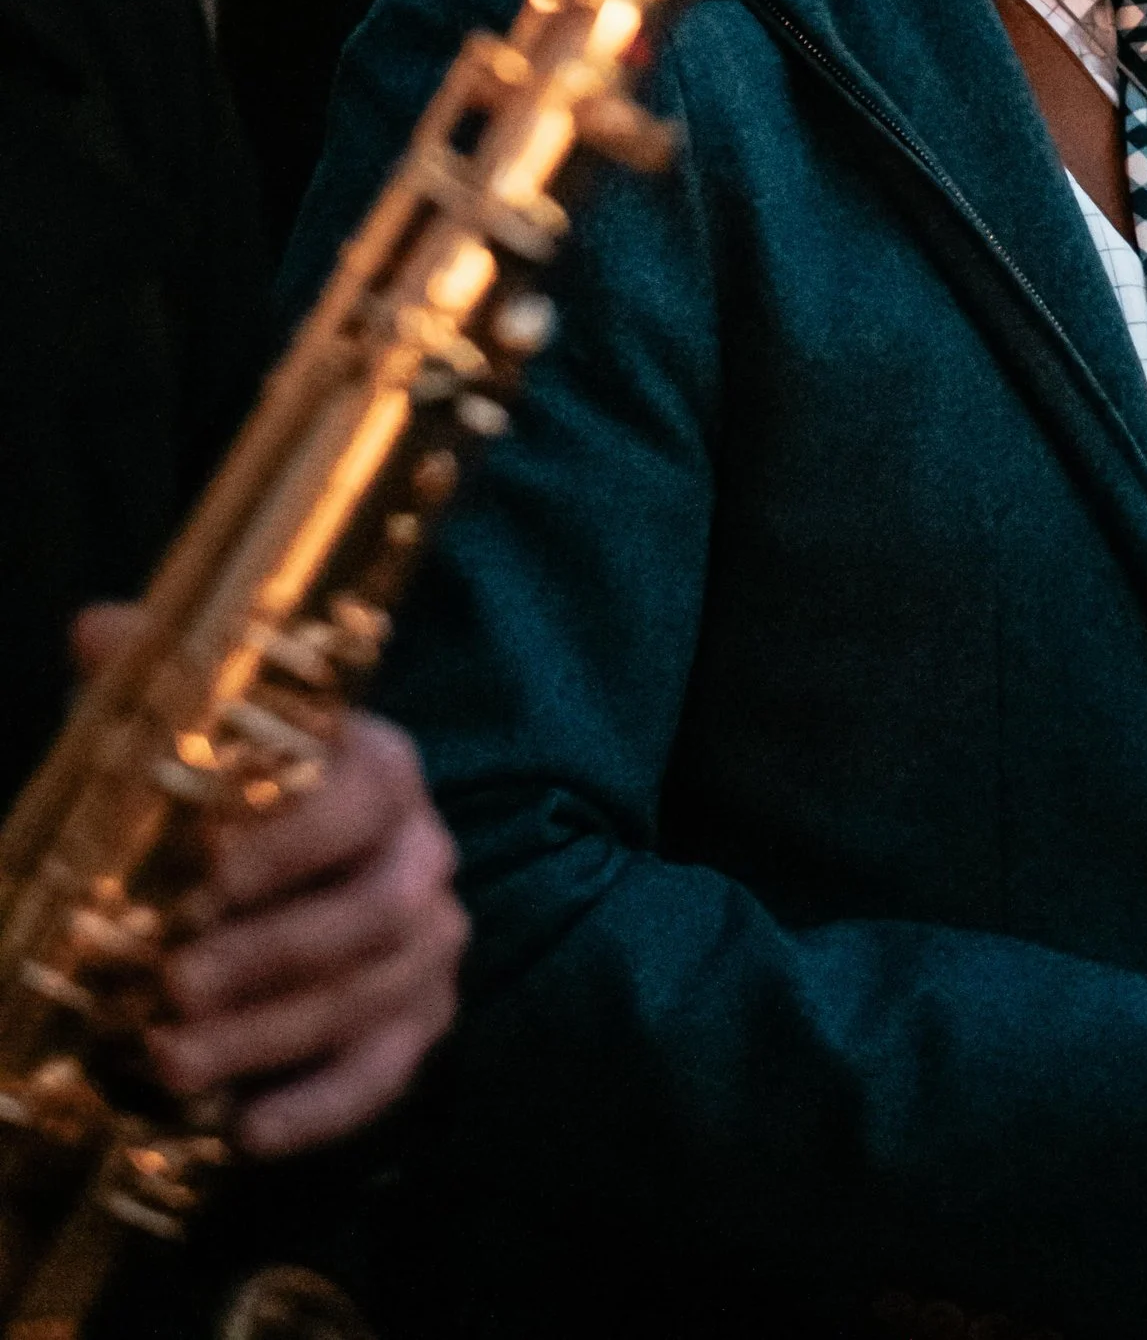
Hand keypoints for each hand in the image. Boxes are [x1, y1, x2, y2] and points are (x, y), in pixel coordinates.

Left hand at [70, 606, 464, 1155]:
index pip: (362, 798)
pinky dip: (323, 1108)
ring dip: (269, 1039)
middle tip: (169, 987)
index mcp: (382, 768)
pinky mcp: (422, 1020)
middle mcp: (423, 851)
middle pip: (373, 911)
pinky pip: (390, 1072)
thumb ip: (154, 680)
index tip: (202, 877)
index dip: (288, 843)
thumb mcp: (194, 731)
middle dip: (268, 957)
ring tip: (168, 1064)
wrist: (290, 869)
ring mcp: (432, 941)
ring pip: (372, 996)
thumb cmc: (235, 797)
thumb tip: (96, 631)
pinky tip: (247, 1133)